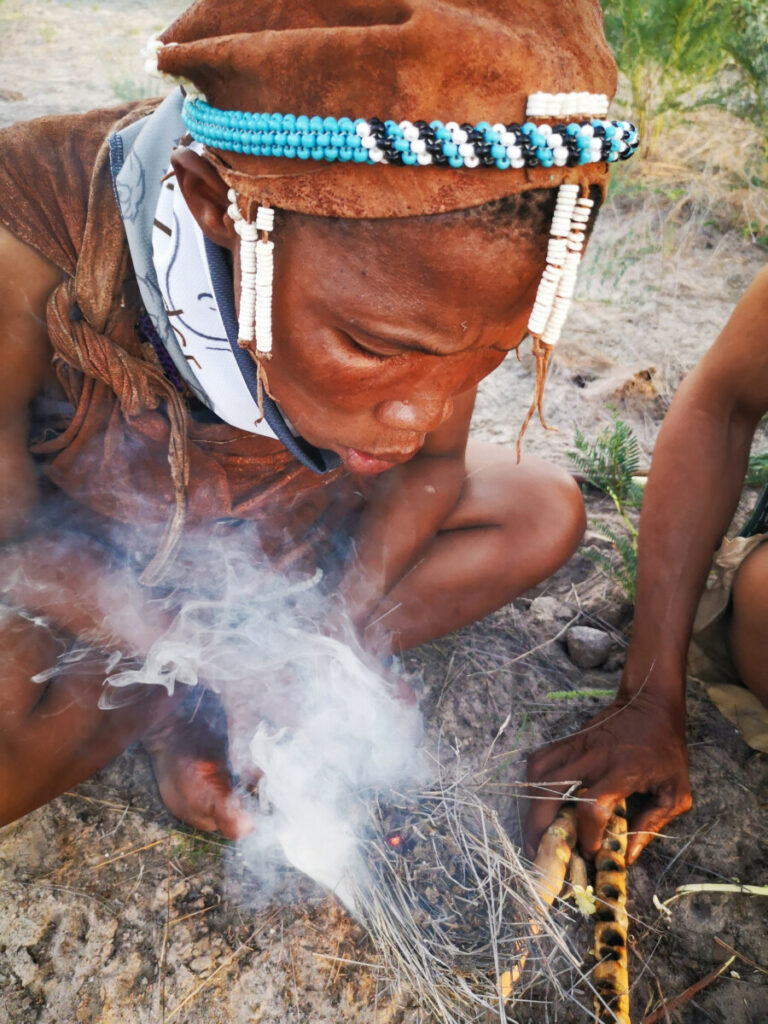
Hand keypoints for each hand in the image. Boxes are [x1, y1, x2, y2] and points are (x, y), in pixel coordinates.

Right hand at [525, 689, 691, 863]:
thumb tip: (628, 857)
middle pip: (550, 792)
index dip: (586, 836)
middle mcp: (593, 757)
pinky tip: (538, 800)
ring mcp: (576, 745)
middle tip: (540, 851)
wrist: (651, 703)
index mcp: (622, 772)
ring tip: (536, 832)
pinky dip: (532, 781)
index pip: (592, 807)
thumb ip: (653, 824)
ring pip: (538, 775)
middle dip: (539, 827)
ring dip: (531, 807)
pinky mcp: (569, 739)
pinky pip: (539, 760)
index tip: (590, 852)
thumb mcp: (675, 792)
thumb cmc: (667, 750)